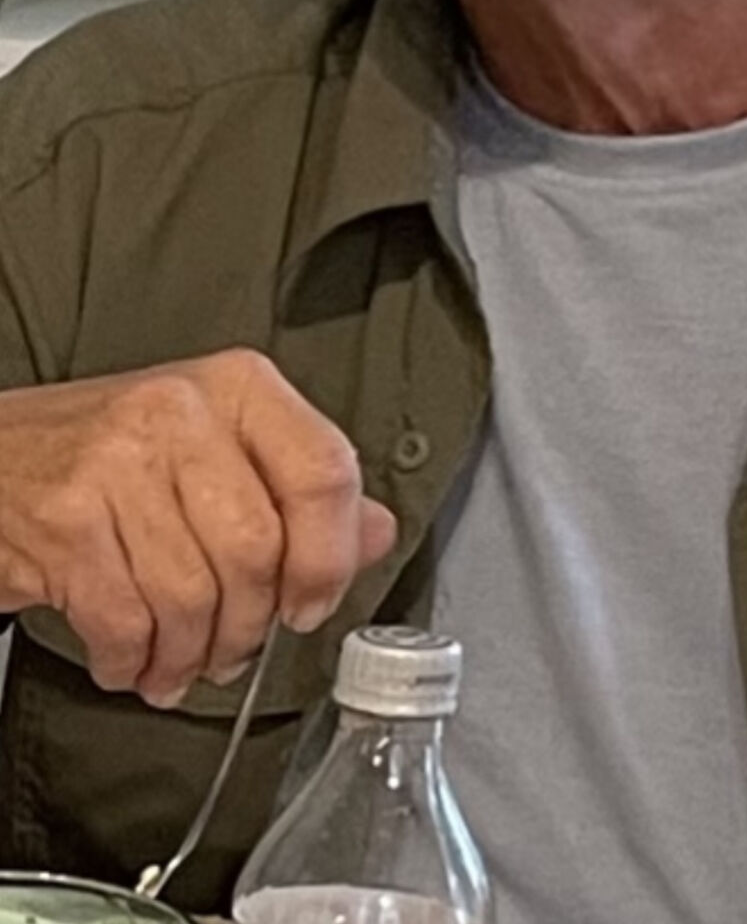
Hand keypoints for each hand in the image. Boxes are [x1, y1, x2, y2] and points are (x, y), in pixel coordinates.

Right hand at [0, 348, 396, 706]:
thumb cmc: (114, 452)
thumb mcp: (218, 445)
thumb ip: (301, 488)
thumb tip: (379, 532)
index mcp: (238, 387)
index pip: (324, 472)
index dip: (329, 557)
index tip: (312, 601)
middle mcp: (180, 412)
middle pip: (258, 550)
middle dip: (250, 624)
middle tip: (234, 648)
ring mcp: (117, 461)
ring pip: (193, 595)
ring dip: (190, 654)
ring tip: (179, 660)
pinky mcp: (64, 519)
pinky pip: (126, 621)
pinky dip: (134, 661)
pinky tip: (131, 658)